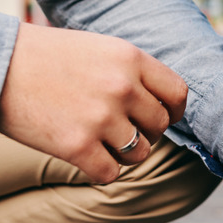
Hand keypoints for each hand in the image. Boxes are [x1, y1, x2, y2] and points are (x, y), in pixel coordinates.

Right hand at [0, 23, 187, 182]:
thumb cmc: (45, 57)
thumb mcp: (98, 50)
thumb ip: (133, 73)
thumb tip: (165, 105)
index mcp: (130, 58)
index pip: (178, 94)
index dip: (173, 110)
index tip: (163, 116)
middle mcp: (122, 87)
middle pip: (160, 126)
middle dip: (145, 131)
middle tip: (121, 128)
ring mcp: (101, 118)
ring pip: (140, 153)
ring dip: (125, 153)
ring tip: (102, 141)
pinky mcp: (77, 146)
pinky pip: (111, 173)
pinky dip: (100, 169)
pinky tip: (85, 155)